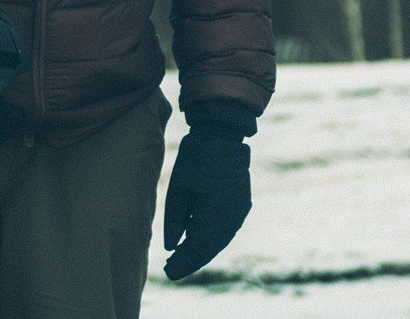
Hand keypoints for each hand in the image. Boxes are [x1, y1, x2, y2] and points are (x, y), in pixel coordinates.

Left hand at [163, 122, 251, 280]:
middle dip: (191, 260)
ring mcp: (238, 213)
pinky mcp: (241, 206)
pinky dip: (210, 238)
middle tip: (172, 269)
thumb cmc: (196, 160)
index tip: (168, 272)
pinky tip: (197, 241)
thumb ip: (174, 221)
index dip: (183, 262)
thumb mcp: (178, 189)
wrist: (222, 137)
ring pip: (218, 241)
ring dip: (201, 250)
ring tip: (181, 258)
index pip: (197, 249)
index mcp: (215, 216)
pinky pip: (224, 230)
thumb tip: (172, 247)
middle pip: (209, 249)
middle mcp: (231, 220)